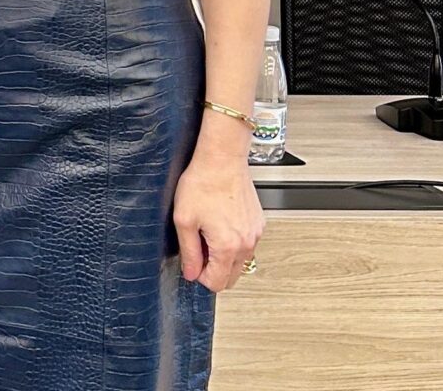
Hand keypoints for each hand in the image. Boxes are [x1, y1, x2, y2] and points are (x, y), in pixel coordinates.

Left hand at [174, 142, 264, 291]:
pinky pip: (246, 244)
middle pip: (232, 276)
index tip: (191, 265)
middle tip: (197, 248)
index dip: (200, 277)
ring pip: (240, 261)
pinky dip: (233, 242)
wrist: (222, 159)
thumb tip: (191, 273)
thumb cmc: (203, 183)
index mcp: (228, 247)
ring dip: (223, 256)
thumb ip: (188, 251)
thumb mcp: (184, 220)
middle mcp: (247, 243)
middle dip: (213, 269)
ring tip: (207, 232)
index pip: (218, 283)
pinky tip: (219, 223)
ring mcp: (256, 233)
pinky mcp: (258, 223)